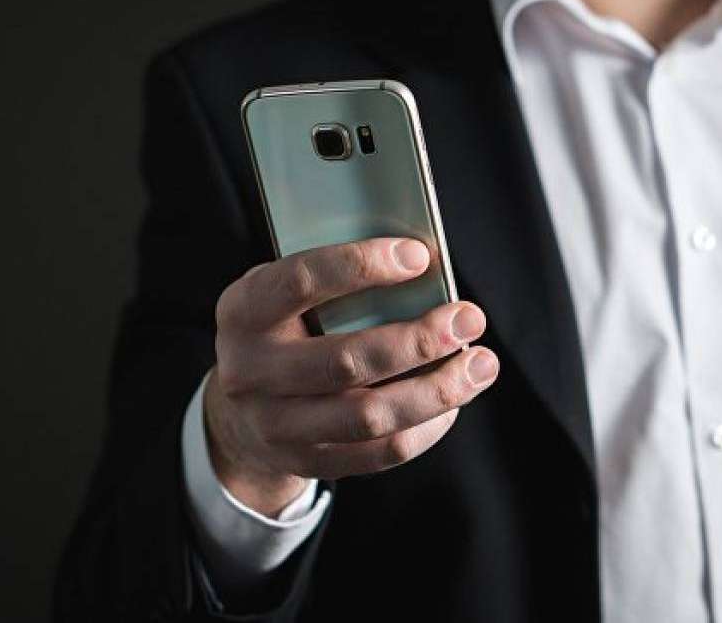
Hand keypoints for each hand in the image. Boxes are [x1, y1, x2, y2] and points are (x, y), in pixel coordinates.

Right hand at [203, 237, 498, 516]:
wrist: (239, 415)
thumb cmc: (285, 332)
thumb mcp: (285, 297)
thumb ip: (337, 283)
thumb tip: (426, 266)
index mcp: (244, 311)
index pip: (301, 281)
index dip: (361, 266)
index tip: (420, 257)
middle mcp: (250, 372)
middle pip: (345, 361)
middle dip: (418, 340)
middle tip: (470, 318)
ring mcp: (276, 426)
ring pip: (369, 416)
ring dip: (436, 391)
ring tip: (481, 365)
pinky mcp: (307, 464)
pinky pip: (380, 454)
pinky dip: (426, 428)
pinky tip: (454, 404)